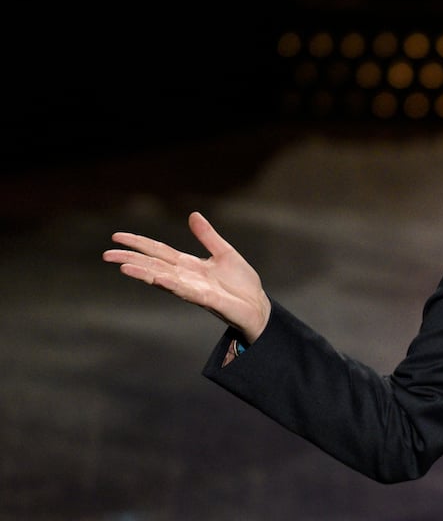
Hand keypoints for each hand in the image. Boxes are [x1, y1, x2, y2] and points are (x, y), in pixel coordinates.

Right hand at [102, 211, 271, 341]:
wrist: (258, 306)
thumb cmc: (241, 283)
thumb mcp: (225, 253)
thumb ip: (208, 236)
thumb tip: (193, 215)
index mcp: (189, 265)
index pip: (158, 252)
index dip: (138, 243)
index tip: (116, 237)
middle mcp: (186, 277)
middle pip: (153, 265)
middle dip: (131, 259)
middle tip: (106, 254)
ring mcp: (195, 289)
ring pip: (164, 280)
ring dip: (144, 273)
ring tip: (123, 267)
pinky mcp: (208, 300)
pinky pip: (187, 292)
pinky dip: (172, 285)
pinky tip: (158, 279)